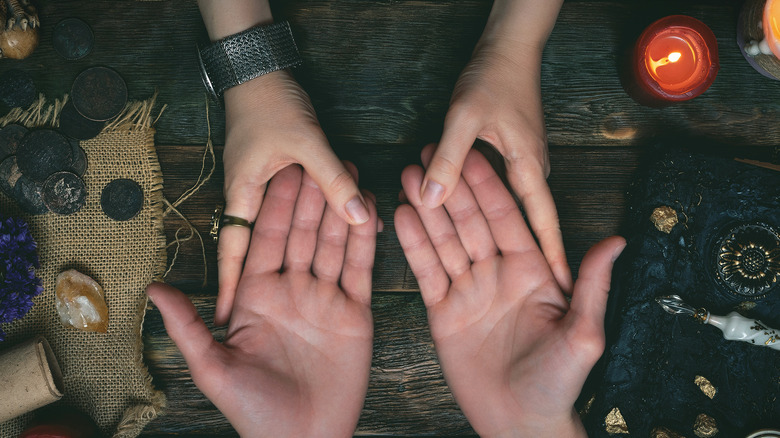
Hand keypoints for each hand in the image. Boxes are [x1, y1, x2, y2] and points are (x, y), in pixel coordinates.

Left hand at [147, 165, 377, 436]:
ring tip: (351, 173)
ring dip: (341, 210)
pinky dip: (365, 242)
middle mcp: (292, 291)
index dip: (276, 206)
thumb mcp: (213, 367)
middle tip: (323, 157)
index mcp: (257, 297)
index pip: (266, 241)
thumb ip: (188, 326)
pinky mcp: (355, 313)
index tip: (284, 169)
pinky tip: (370, 213)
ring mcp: (325, 300)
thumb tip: (153, 288)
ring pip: (333, 245)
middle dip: (312, 197)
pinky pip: (360, 270)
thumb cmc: (253, 410)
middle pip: (302, 234)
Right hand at [216, 70, 369, 325]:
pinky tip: (346, 231)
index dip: (230, 288)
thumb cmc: (271, 102)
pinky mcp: (282, 178)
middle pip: (260, 249)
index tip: (227, 320)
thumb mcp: (306, 142)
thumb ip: (333, 181)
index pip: (233, 252)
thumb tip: (361, 216)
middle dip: (267, 282)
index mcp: (243, 195)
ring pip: (289, 230)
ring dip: (307, 249)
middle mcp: (251, 198)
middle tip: (281, 316)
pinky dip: (325, 219)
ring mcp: (266, 189)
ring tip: (319, 286)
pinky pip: (304, 210)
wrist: (261, 67)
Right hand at [396, 146, 624, 436]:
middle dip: (453, 187)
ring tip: (411, 176)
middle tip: (432, 151)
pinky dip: (414, 244)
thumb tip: (617, 241)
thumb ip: (592, 286)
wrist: (519, 423)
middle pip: (471, 222)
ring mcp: (469, 290)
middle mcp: (498, 274)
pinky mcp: (444, 311)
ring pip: (445, 240)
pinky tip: (401, 216)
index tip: (472, 154)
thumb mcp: (582, 335)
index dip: (489, 187)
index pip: (507, 219)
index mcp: (532, 271)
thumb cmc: (558, 384)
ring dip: (428, 208)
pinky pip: (427, 272)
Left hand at [420, 0, 570, 291]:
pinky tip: (449, 214)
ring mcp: (520, 164)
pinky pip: (487, 191)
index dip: (551, 257)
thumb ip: (449, 158)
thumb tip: (431, 197)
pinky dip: (468, 203)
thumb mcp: (464, 117)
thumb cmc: (494, 77)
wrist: (507, 47)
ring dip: (481, 227)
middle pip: (520, 221)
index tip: (557, 290)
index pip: (543, 222)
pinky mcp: (507, 157)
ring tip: (466, 258)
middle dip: (511, 250)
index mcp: (530, 167)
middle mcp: (530, 171)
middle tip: (499, 285)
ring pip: (499, 207)